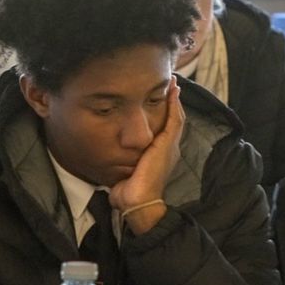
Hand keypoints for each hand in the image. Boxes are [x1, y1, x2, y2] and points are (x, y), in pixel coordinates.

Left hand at [110, 76, 183, 233]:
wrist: (139, 201)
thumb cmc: (129, 191)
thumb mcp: (125, 171)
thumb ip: (121, 161)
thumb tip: (108, 157)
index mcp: (160, 155)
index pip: (164, 128)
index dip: (164, 112)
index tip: (160, 97)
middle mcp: (168, 149)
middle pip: (173, 119)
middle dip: (172, 101)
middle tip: (171, 84)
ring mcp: (170, 146)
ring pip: (176, 116)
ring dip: (175, 98)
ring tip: (174, 82)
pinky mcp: (167, 143)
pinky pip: (174, 119)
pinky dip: (174, 103)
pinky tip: (173, 90)